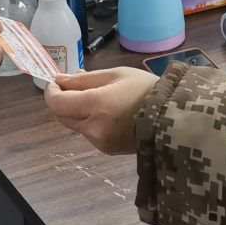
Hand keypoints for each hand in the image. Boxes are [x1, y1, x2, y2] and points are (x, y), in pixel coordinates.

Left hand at [45, 67, 160, 155]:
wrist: (174, 119)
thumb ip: (84, 79)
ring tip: (96, 97)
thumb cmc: (146, 90)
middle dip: (62, 101)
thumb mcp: (116, 74)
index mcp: (96, 105)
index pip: (57, 103)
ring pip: (74, 125)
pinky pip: (88, 133)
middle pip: (62, 116)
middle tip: (74, 86)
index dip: (51, 91)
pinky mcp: (106, 150)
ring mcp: (99, 141)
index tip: (56, 81)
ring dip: (76, 111)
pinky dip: (89, 121)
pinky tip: (106, 112)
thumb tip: (60, 80)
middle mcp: (93, 127)